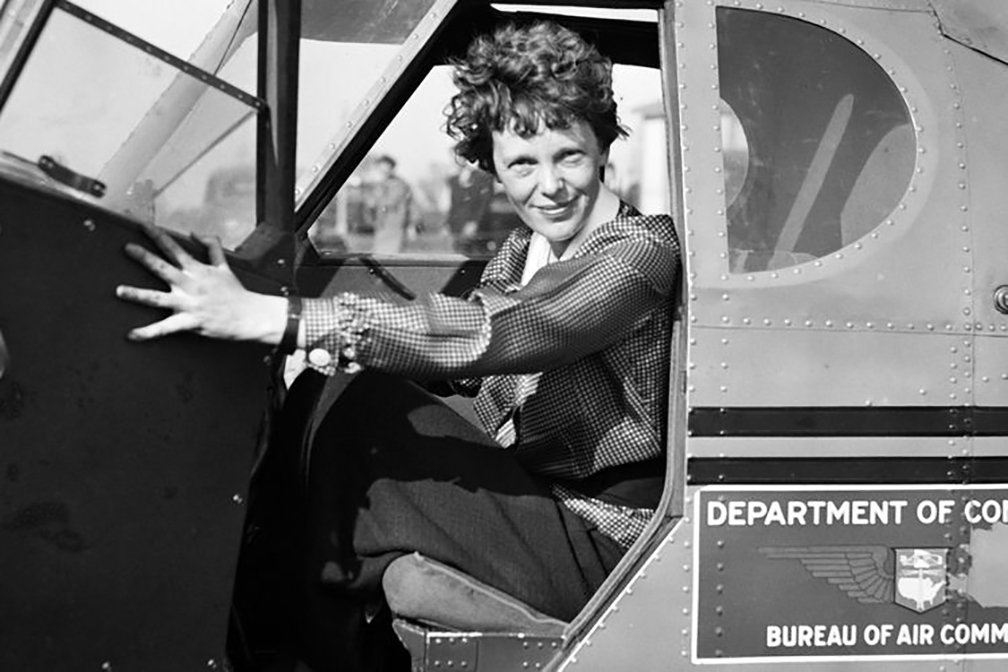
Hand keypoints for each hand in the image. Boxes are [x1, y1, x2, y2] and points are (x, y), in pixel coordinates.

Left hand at [116, 226, 285, 343]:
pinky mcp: (190, 322)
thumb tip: (195, 233)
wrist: (249, 315)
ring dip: (138, 294)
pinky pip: (166, 328)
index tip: (141, 224)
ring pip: (158, 298)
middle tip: (127, 248)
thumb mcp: (224, 266)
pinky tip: (133, 334)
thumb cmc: (236, 293)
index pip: (173, 248)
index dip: (157, 234)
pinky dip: (148, 332)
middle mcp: (190, 284)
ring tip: (120, 291)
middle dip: (144, 257)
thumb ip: (211, 246)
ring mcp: (189, 303)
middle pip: (162, 267)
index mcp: (196, 270)